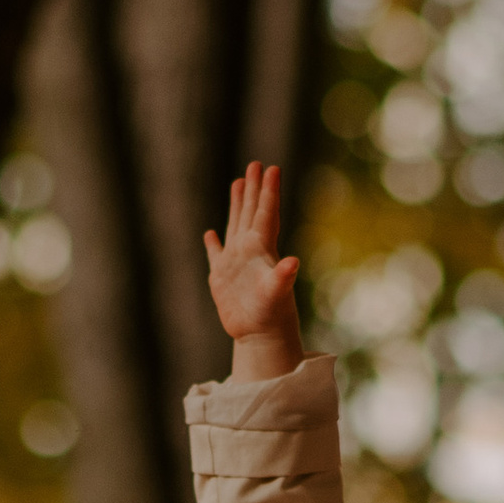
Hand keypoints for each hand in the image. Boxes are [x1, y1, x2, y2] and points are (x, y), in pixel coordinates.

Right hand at [203, 160, 302, 378]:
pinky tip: (210, 234)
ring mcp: (236, 264)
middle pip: (251, 213)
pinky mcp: (222, 279)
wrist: (260, 338)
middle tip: (255, 164)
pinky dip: (213, 244)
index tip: (272, 168)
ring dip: (236, 205)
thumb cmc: (272, 318)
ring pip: (235, 225)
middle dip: (253, 189)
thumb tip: (293, 263)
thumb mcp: (277, 295)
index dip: (268, 191)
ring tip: (238, 182)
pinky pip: (216, 255)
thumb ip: (283, 278)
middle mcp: (250, 252)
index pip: (265, 214)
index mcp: (262, 250)